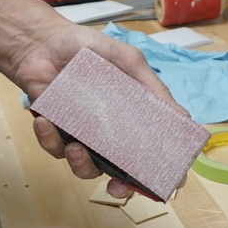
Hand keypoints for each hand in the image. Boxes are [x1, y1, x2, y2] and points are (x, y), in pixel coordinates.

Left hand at [12, 22, 187, 197]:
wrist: (42, 41)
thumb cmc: (88, 48)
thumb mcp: (129, 62)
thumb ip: (153, 88)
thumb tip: (184, 118)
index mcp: (130, 118)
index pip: (149, 152)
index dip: (159, 170)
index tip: (168, 185)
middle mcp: (108, 133)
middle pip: (119, 172)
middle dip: (119, 186)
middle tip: (116, 185)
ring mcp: (81, 135)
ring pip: (85, 167)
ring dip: (80, 162)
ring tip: (75, 146)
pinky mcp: (53, 133)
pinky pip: (54, 149)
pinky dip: (49, 138)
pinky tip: (45, 121)